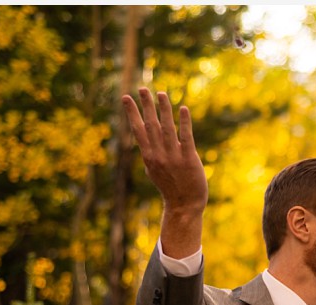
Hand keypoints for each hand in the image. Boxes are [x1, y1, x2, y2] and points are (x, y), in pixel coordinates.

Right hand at [122, 88, 206, 256]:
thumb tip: (145, 143)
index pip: (138, 130)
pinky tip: (182, 108)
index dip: (132, 113)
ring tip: (161, 93)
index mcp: (148, 156)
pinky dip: (184, 122)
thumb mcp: (154, 172)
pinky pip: (186, 137)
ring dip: (163, 109)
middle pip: (150, 125)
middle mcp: (158, 154)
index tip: (126, 97)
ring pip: (166, 128)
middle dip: (146, 106)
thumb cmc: (170, 188)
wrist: (184, 205)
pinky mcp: (189, 159)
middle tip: (142, 88)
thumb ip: (150, 155)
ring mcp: (173, 156)